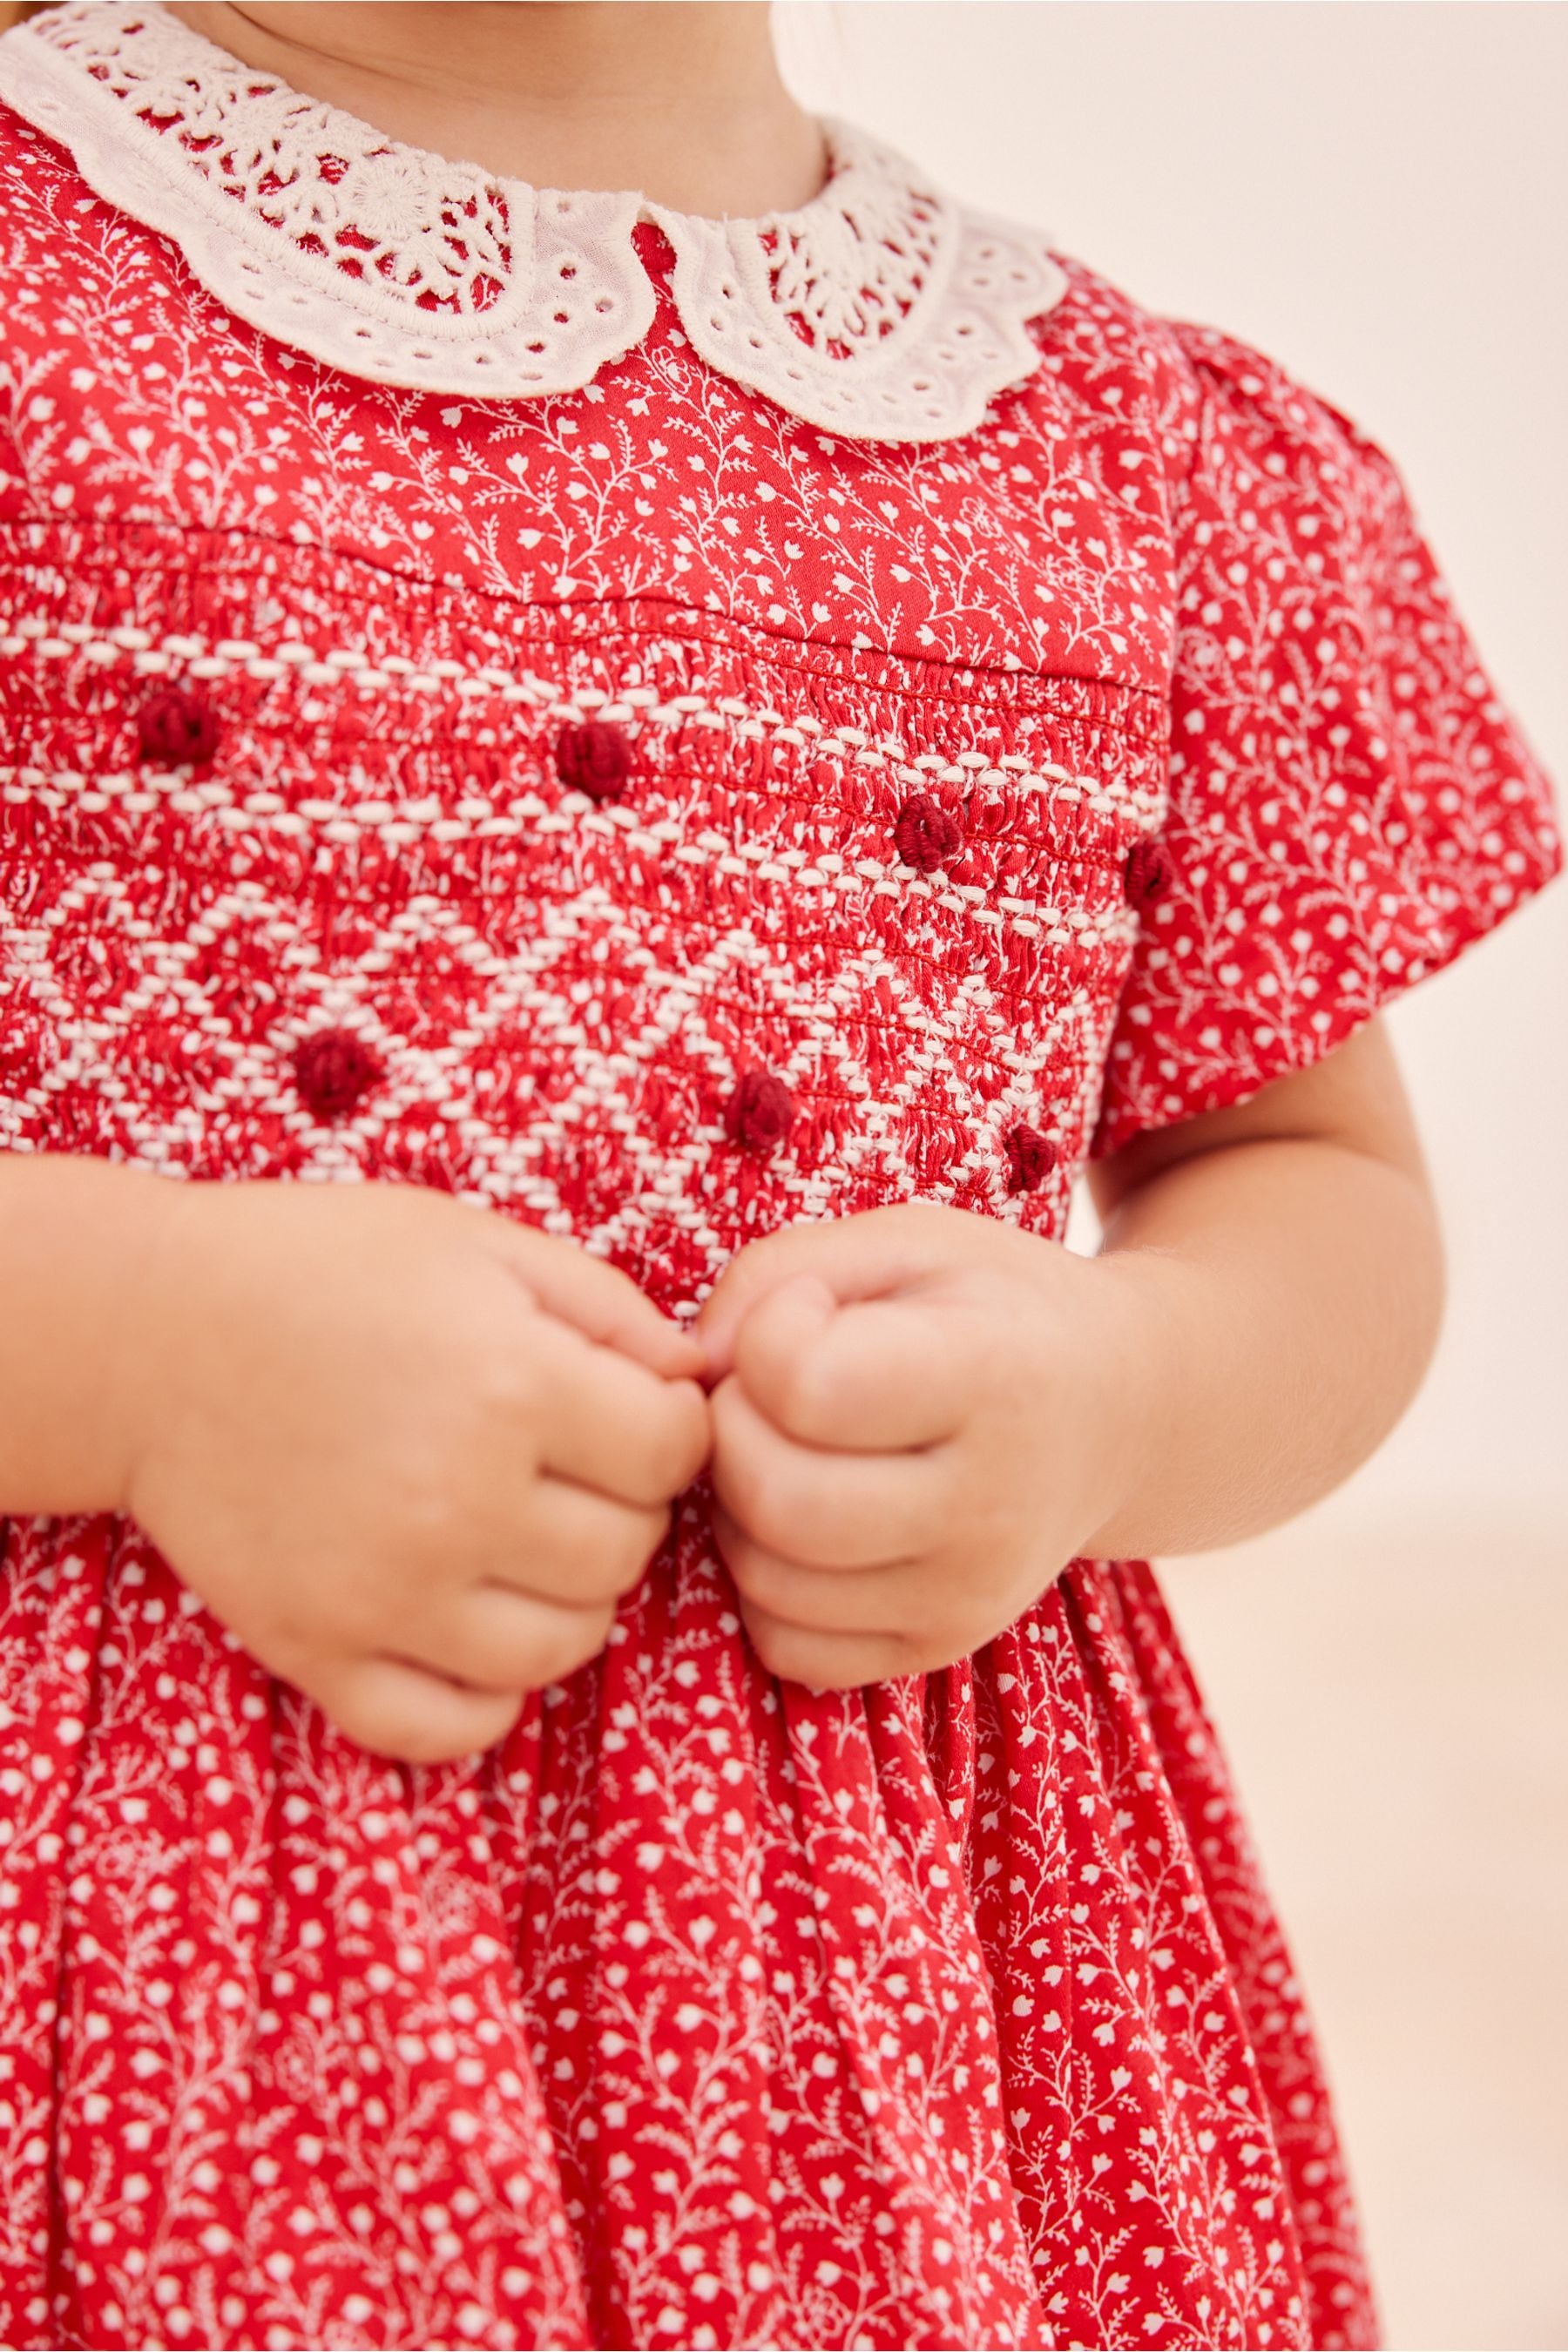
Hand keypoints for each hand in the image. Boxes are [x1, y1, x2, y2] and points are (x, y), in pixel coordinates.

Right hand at [119, 1179, 709, 1763]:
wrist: (150, 1335)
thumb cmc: (328, 1268)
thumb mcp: (481, 1245)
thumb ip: (610, 1310)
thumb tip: (702, 1379)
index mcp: (511, 1386)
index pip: (673, 1453)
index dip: (667, 1427)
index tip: (624, 1409)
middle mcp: (457, 1501)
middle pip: (627, 1554)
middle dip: (622, 1508)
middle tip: (566, 1466)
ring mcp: (385, 1593)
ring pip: (562, 1649)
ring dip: (567, 1597)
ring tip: (520, 1537)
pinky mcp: (318, 1652)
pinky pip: (454, 1727)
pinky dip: (486, 1694)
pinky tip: (472, 1622)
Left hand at [693, 1202, 1162, 1688]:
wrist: (1121, 1411)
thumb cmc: (993, 1307)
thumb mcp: (905, 1240)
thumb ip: (781, 1270)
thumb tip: (695, 1367)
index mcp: (997, 1378)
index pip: (808, 1386)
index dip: (770, 1334)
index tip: (808, 1312)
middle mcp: (992, 1506)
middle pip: (776, 1500)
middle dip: (730, 1432)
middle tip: (765, 1391)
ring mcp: (970, 1594)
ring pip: (768, 1581)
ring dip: (737, 1507)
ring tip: (787, 1448)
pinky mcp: (939, 1646)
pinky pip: (787, 1645)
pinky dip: (765, 1582)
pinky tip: (805, 1518)